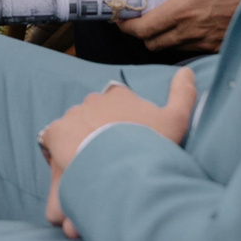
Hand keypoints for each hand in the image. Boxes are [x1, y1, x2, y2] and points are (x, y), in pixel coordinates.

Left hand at [42, 69, 196, 239]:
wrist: (120, 166)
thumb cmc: (150, 143)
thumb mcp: (176, 120)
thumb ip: (183, 94)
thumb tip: (186, 71)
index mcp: (119, 95)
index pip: (117, 102)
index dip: (123, 123)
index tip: (128, 140)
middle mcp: (93, 100)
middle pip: (95, 116)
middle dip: (100, 133)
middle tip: (110, 158)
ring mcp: (72, 115)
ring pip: (75, 129)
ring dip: (80, 143)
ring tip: (92, 168)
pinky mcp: (54, 133)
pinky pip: (53, 142)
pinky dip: (60, 154)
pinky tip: (72, 169)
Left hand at [118, 0, 240, 52]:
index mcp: (183, 10)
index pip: (143, 28)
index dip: (126, 25)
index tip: (120, 17)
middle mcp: (190, 31)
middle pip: (152, 42)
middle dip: (142, 31)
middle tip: (142, 15)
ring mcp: (203, 42)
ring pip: (170, 47)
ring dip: (161, 36)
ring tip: (167, 16)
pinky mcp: (216, 47)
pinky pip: (190, 48)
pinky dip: (182, 39)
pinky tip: (190, 23)